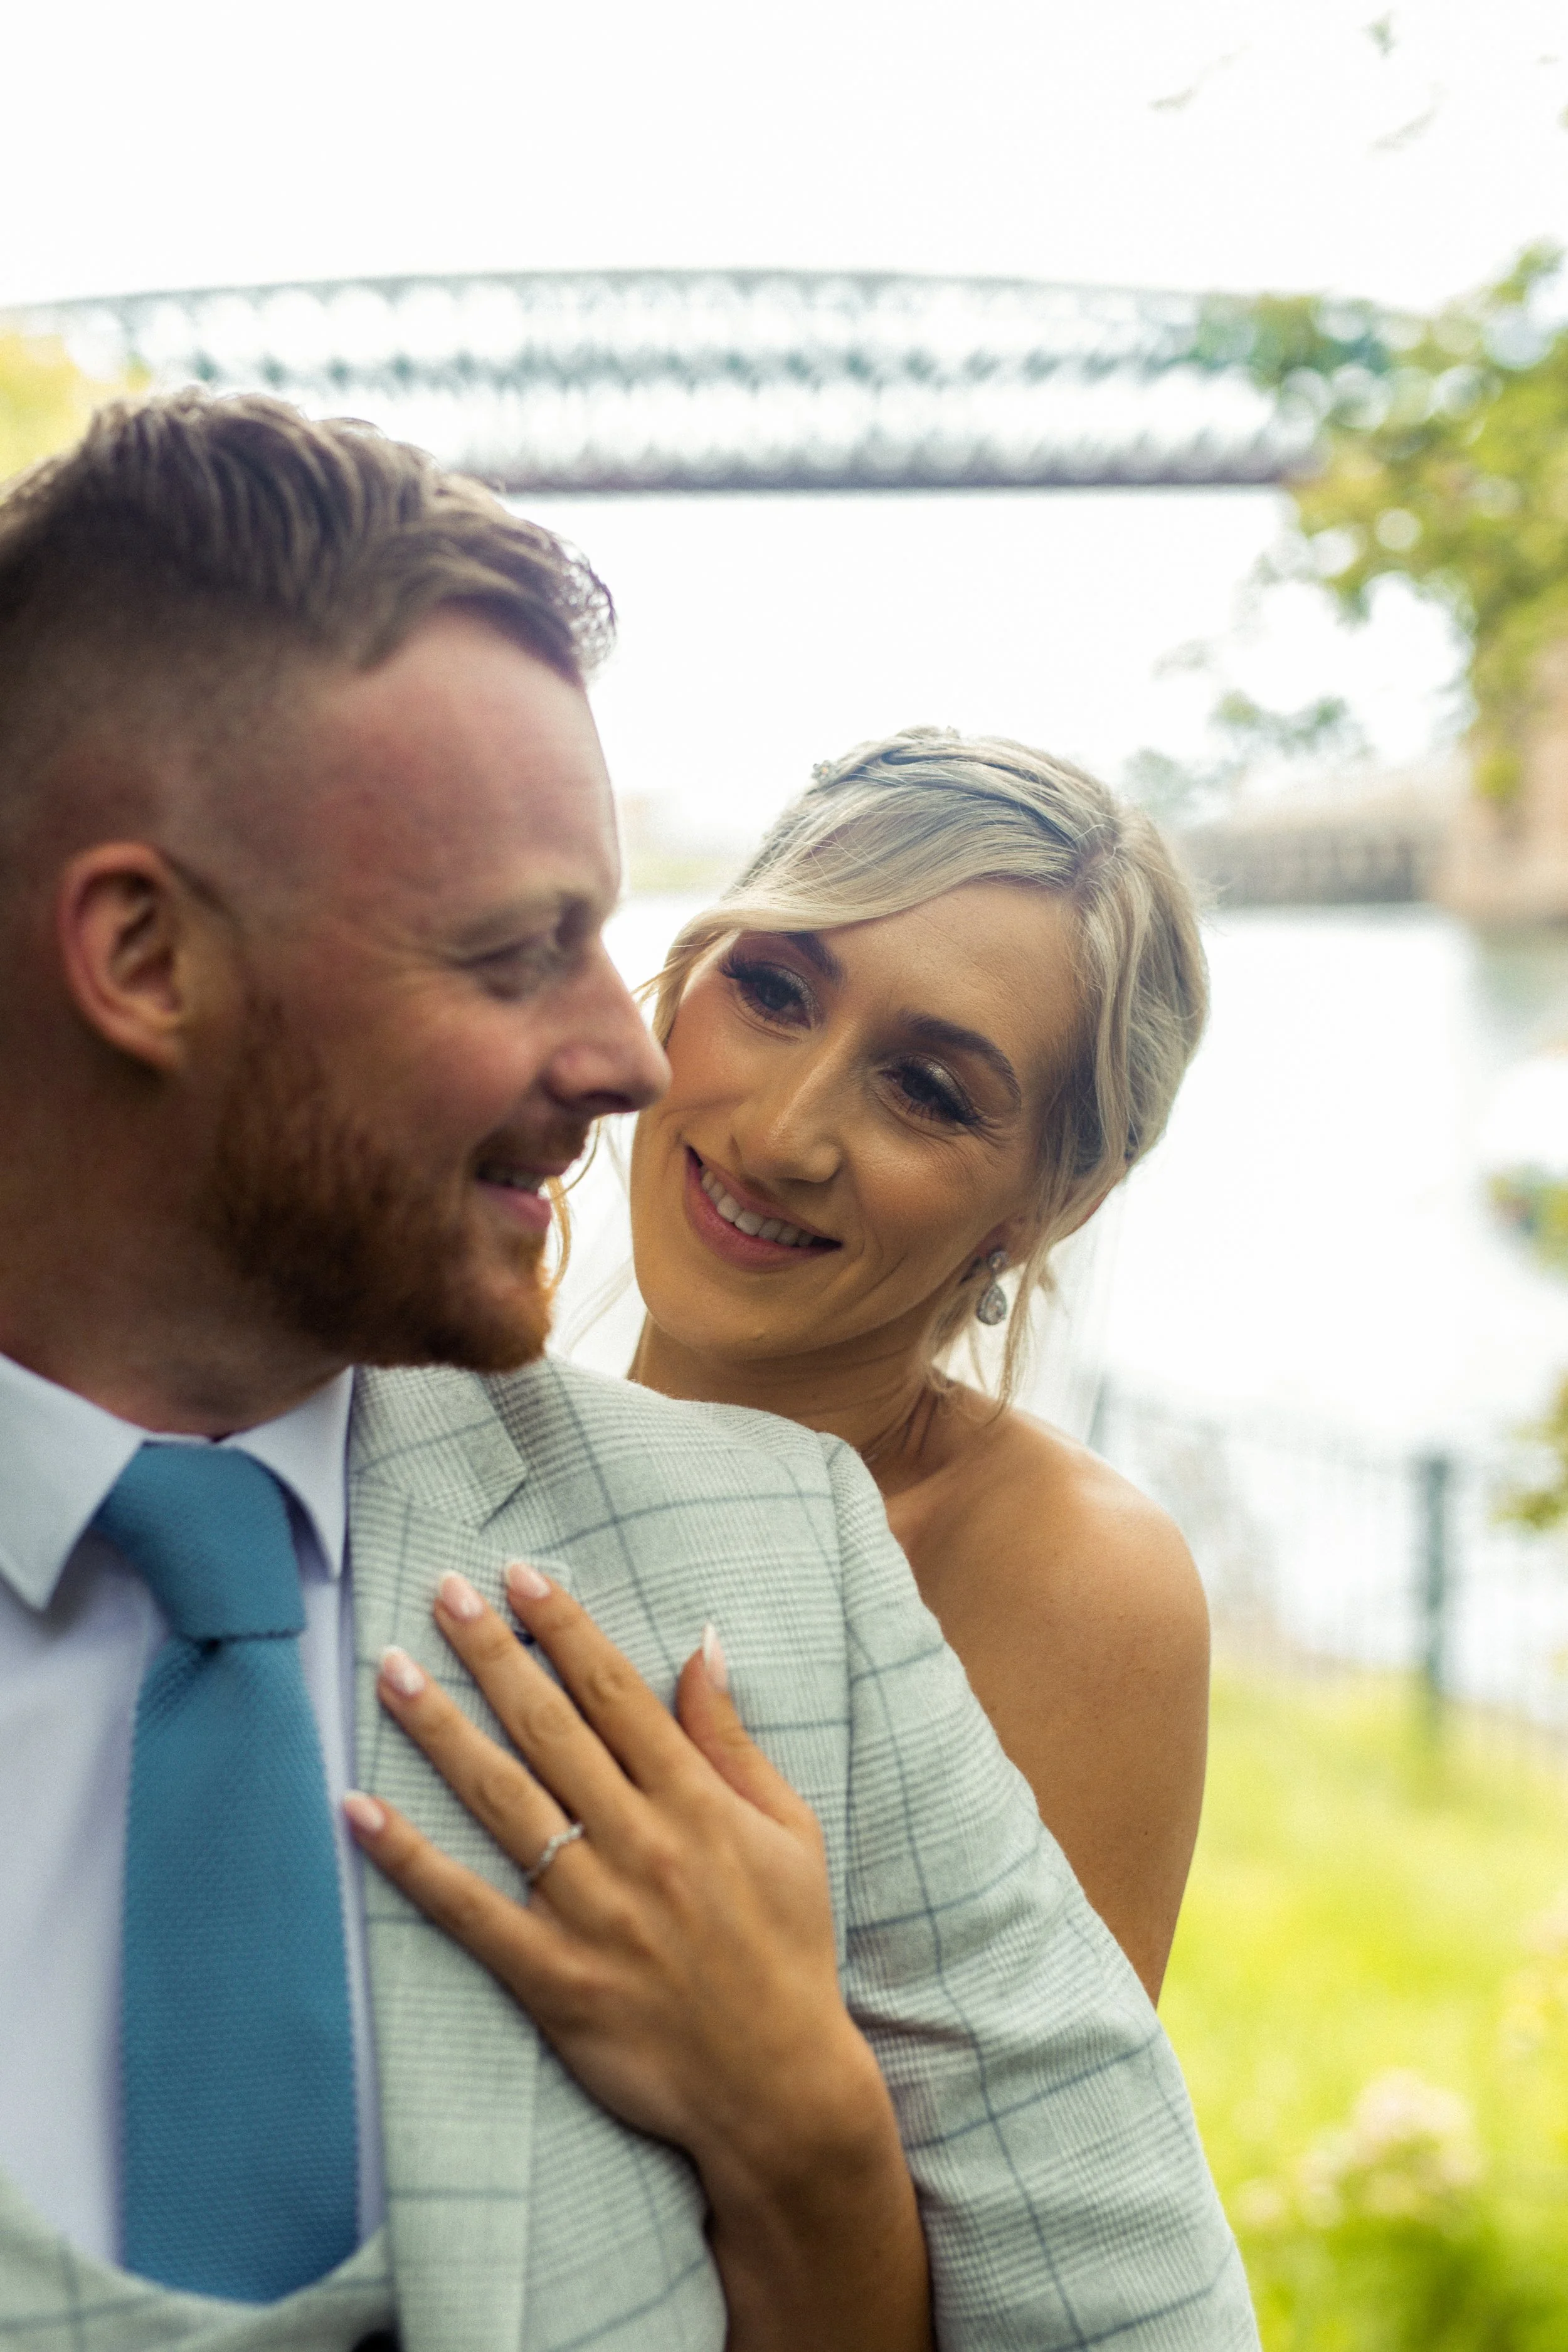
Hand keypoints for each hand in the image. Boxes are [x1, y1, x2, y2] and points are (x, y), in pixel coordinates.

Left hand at [345, 1563, 931, 2351]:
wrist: (779, 2086)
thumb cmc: (788, 1949)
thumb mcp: (788, 1831)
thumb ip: (733, 1741)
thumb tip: (702, 1645)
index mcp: (696, 1804)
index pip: (616, 1693)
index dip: (564, 1629)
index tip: (520, 1578)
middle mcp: (639, 1845)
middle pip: (550, 1729)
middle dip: (492, 1654)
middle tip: (443, 1592)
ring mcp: (591, 1912)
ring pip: (502, 1801)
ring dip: (442, 1730)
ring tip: (393, 1671)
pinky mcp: (553, 1978)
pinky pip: (467, 1909)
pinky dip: (410, 1859)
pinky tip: (360, 1810)